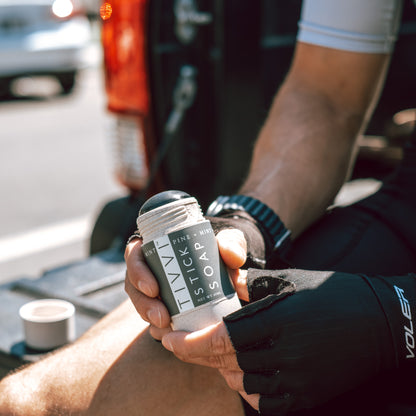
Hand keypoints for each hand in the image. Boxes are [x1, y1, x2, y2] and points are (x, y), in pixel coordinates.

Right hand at [124, 228, 247, 339]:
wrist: (225, 267)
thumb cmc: (219, 250)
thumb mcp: (228, 242)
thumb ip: (232, 244)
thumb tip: (231, 256)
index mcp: (156, 245)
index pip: (134, 254)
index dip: (137, 272)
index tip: (153, 288)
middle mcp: (149, 266)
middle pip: (134, 285)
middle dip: (144, 304)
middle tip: (162, 317)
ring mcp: (152, 288)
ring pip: (141, 304)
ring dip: (150, 318)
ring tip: (166, 328)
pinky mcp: (161, 305)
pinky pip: (152, 318)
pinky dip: (159, 328)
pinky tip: (168, 336)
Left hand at [162, 269, 404, 414]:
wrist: (377, 322)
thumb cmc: (330, 293)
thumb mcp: (289, 280)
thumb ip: (252, 284)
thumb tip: (224, 283)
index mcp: (281, 321)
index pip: (225, 337)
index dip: (193, 341)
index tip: (169, 338)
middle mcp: (287, 355)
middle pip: (228, 361)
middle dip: (196, 355)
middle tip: (177, 345)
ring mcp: (299, 380)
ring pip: (242, 383)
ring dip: (220, 369)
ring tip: (210, 354)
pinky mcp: (307, 396)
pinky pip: (266, 402)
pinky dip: (245, 389)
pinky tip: (239, 373)